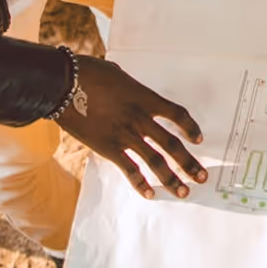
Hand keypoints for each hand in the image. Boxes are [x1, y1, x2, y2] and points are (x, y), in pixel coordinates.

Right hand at [55, 56, 206, 199]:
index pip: (177, 115)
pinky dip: (141, 183)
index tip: (199, 140)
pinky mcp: (109, 148)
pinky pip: (130, 169)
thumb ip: (131, 89)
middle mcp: (141, 119)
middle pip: (172, 144)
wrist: (65, 85)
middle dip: (188, 163)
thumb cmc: (91, 74)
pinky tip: (150, 194)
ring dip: (171, 178)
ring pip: (156, 161)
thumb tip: (131, 93)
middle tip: (201, 177)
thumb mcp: (119, 76)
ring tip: (183, 192)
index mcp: (146, 98)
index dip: (190, 128)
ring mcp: (125, 135)